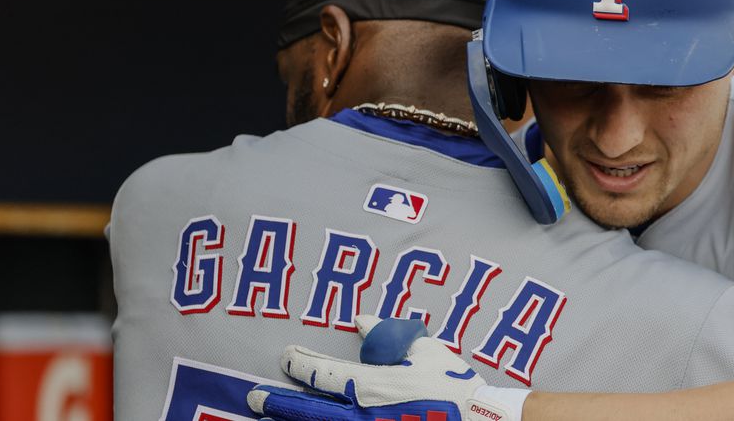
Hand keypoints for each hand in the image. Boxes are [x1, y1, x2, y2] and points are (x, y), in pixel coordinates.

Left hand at [248, 315, 529, 420]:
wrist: (480, 420)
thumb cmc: (452, 385)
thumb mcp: (422, 349)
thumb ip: (387, 334)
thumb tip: (359, 321)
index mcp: (372, 385)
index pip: (323, 373)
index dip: (299, 363)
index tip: (285, 355)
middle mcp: (363, 415)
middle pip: (308, 410)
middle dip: (278, 404)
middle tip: (253, 399)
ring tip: (267, 420)